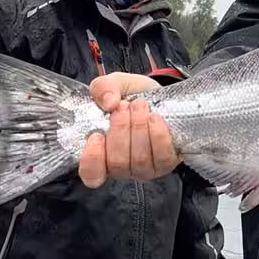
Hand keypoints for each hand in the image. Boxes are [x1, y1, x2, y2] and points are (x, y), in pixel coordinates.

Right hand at [78, 72, 181, 187]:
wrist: (163, 95)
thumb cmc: (134, 96)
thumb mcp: (116, 84)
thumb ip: (104, 87)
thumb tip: (109, 102)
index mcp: (102, 153)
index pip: (91, 174)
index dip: (92, 159)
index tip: (96, 136)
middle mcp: (122, 166)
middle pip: (118, 162)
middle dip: (121, 129)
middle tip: (125, 106)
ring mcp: (145, 168)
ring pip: (139, 159)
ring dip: (139, 128)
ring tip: (140, 106)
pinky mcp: (167, 163)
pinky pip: (162, 157)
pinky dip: (158, 135)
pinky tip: (155, 118)